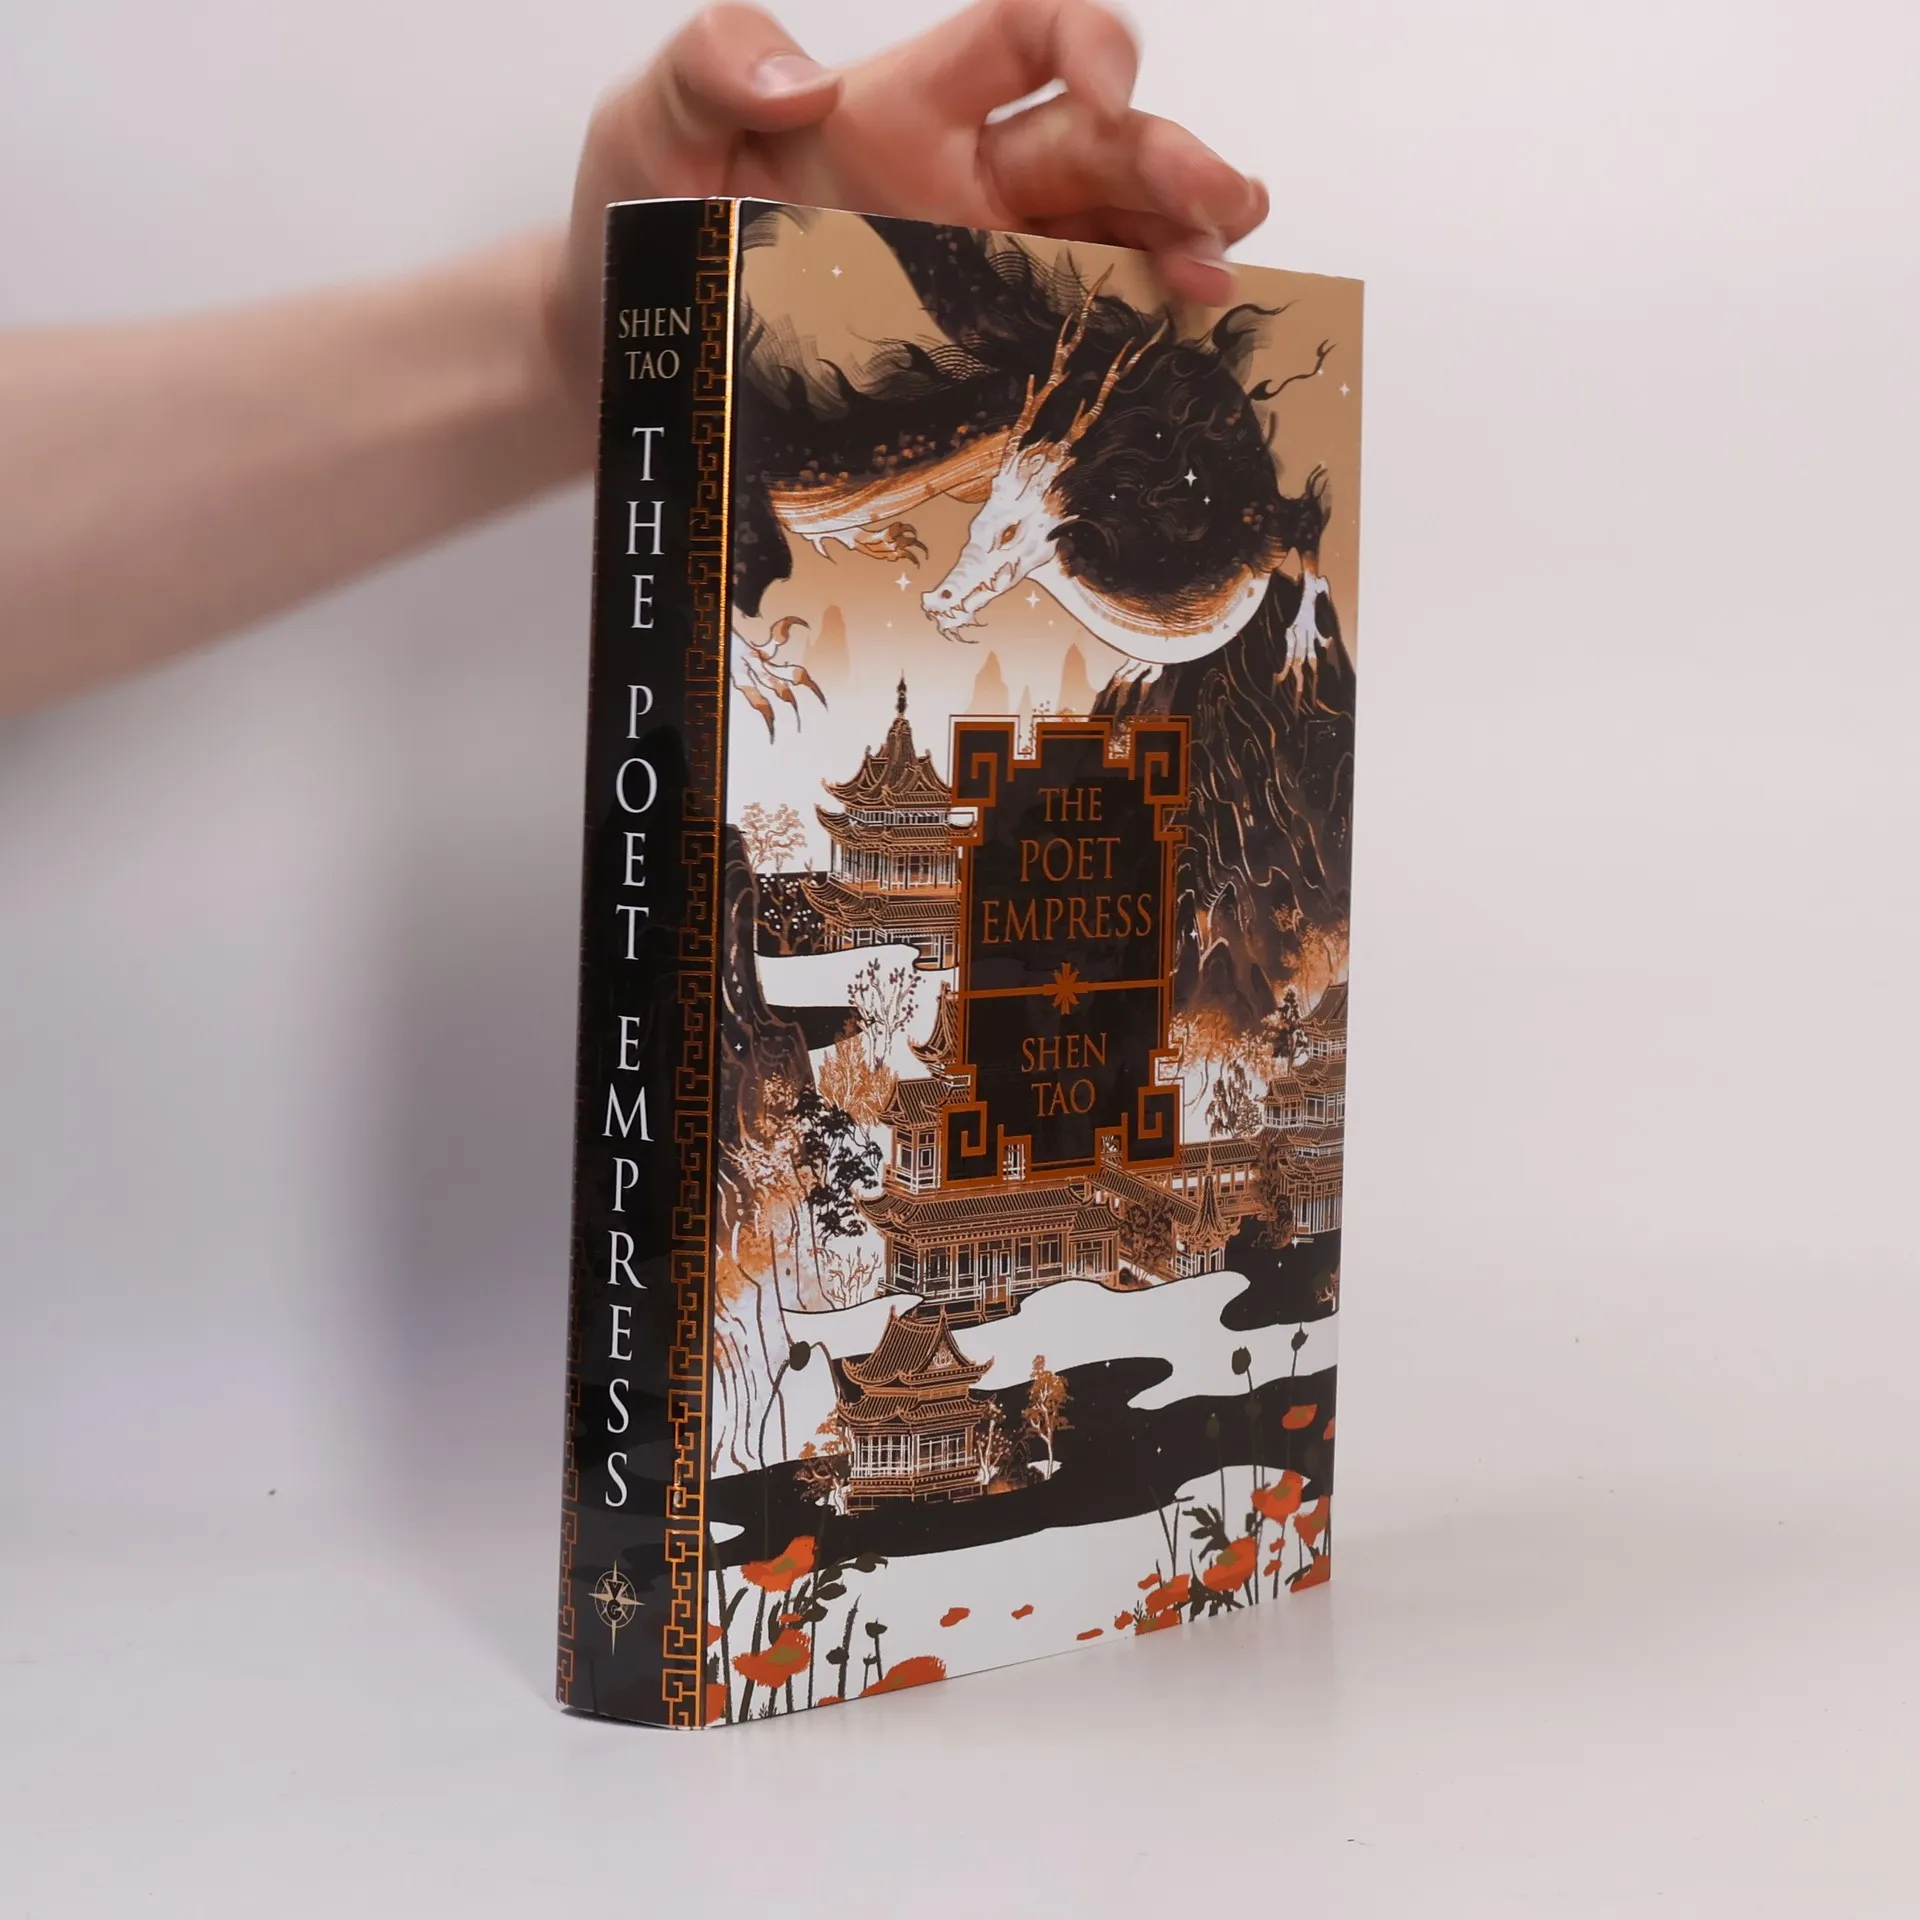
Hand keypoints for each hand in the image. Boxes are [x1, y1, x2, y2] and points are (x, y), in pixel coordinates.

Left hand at [546, 0, 1268, 401]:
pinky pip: (1075, 331)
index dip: (1083, 40)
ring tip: (1222, 272)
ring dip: (1179, 244)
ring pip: (1110, 238)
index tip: (1108, 84)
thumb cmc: (639, 222)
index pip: (1024, 37)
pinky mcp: (976, 356)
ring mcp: (979, 272)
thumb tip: (802, 81)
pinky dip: (1135, 330)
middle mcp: (961, 180)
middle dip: (1170, 159)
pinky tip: (1180, 337)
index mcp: (902, 104)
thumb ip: (711, 61)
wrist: (631, 353)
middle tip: (1222, 203)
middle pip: (1099, 144)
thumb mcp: (647, 120)